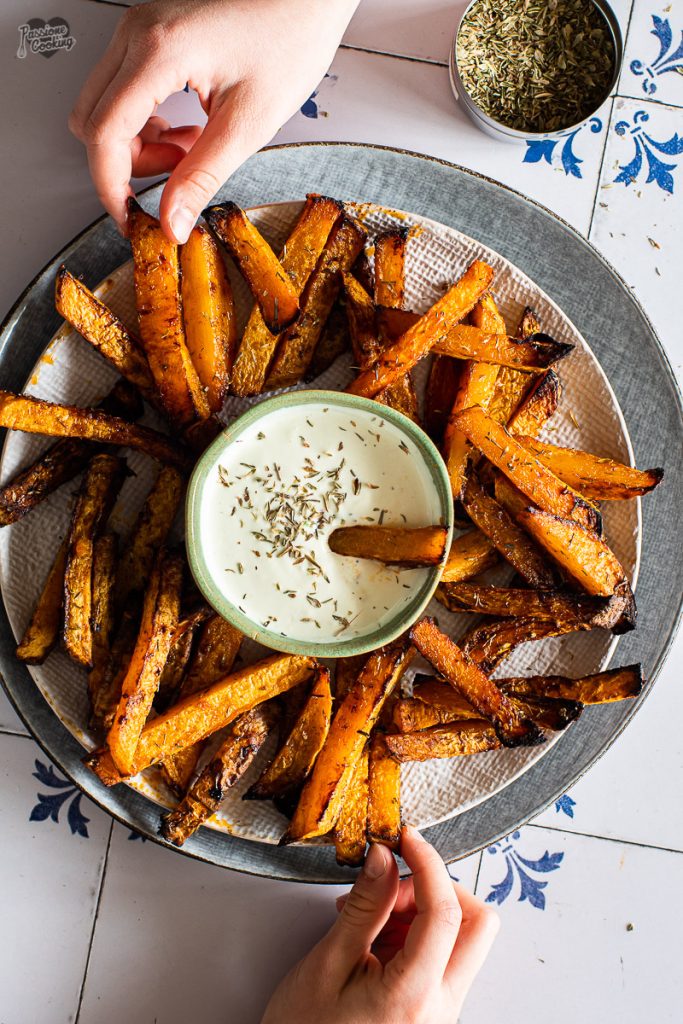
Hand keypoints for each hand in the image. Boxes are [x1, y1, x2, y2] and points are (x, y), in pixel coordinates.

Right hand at [69, 0, 358, 240]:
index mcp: (159, 51)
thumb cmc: (290, 37)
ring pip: (104, 107)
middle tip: (175, 179)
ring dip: (138, 144)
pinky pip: (122, 91)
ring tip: (191, 149)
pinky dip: (145, 122)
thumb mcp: (248, 123)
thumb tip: (172, 220)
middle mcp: (138, 33)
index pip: (104, 133)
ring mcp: (139, 29)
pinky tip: (187, 128)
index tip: (130, 218)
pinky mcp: (149, 34)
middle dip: (125, 164)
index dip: (111, 186)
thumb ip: (203, 177)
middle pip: (93, 120)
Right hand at [261, 826, 498, 1023]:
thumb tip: (385, 858)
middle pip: (476, 925)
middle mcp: (440, 1006)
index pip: (445, 913)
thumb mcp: (327, 964)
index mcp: (414, 995)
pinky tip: (373, 937)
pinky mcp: (431, 1008)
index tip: (406, 839)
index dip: (428, 864)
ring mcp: (440, 1009)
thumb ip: (363, 906)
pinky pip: (440, 955)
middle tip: (392, 884)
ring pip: (459, 937)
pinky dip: (413, 932)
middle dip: (439, 888)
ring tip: (367, 918)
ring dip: (421, 911)